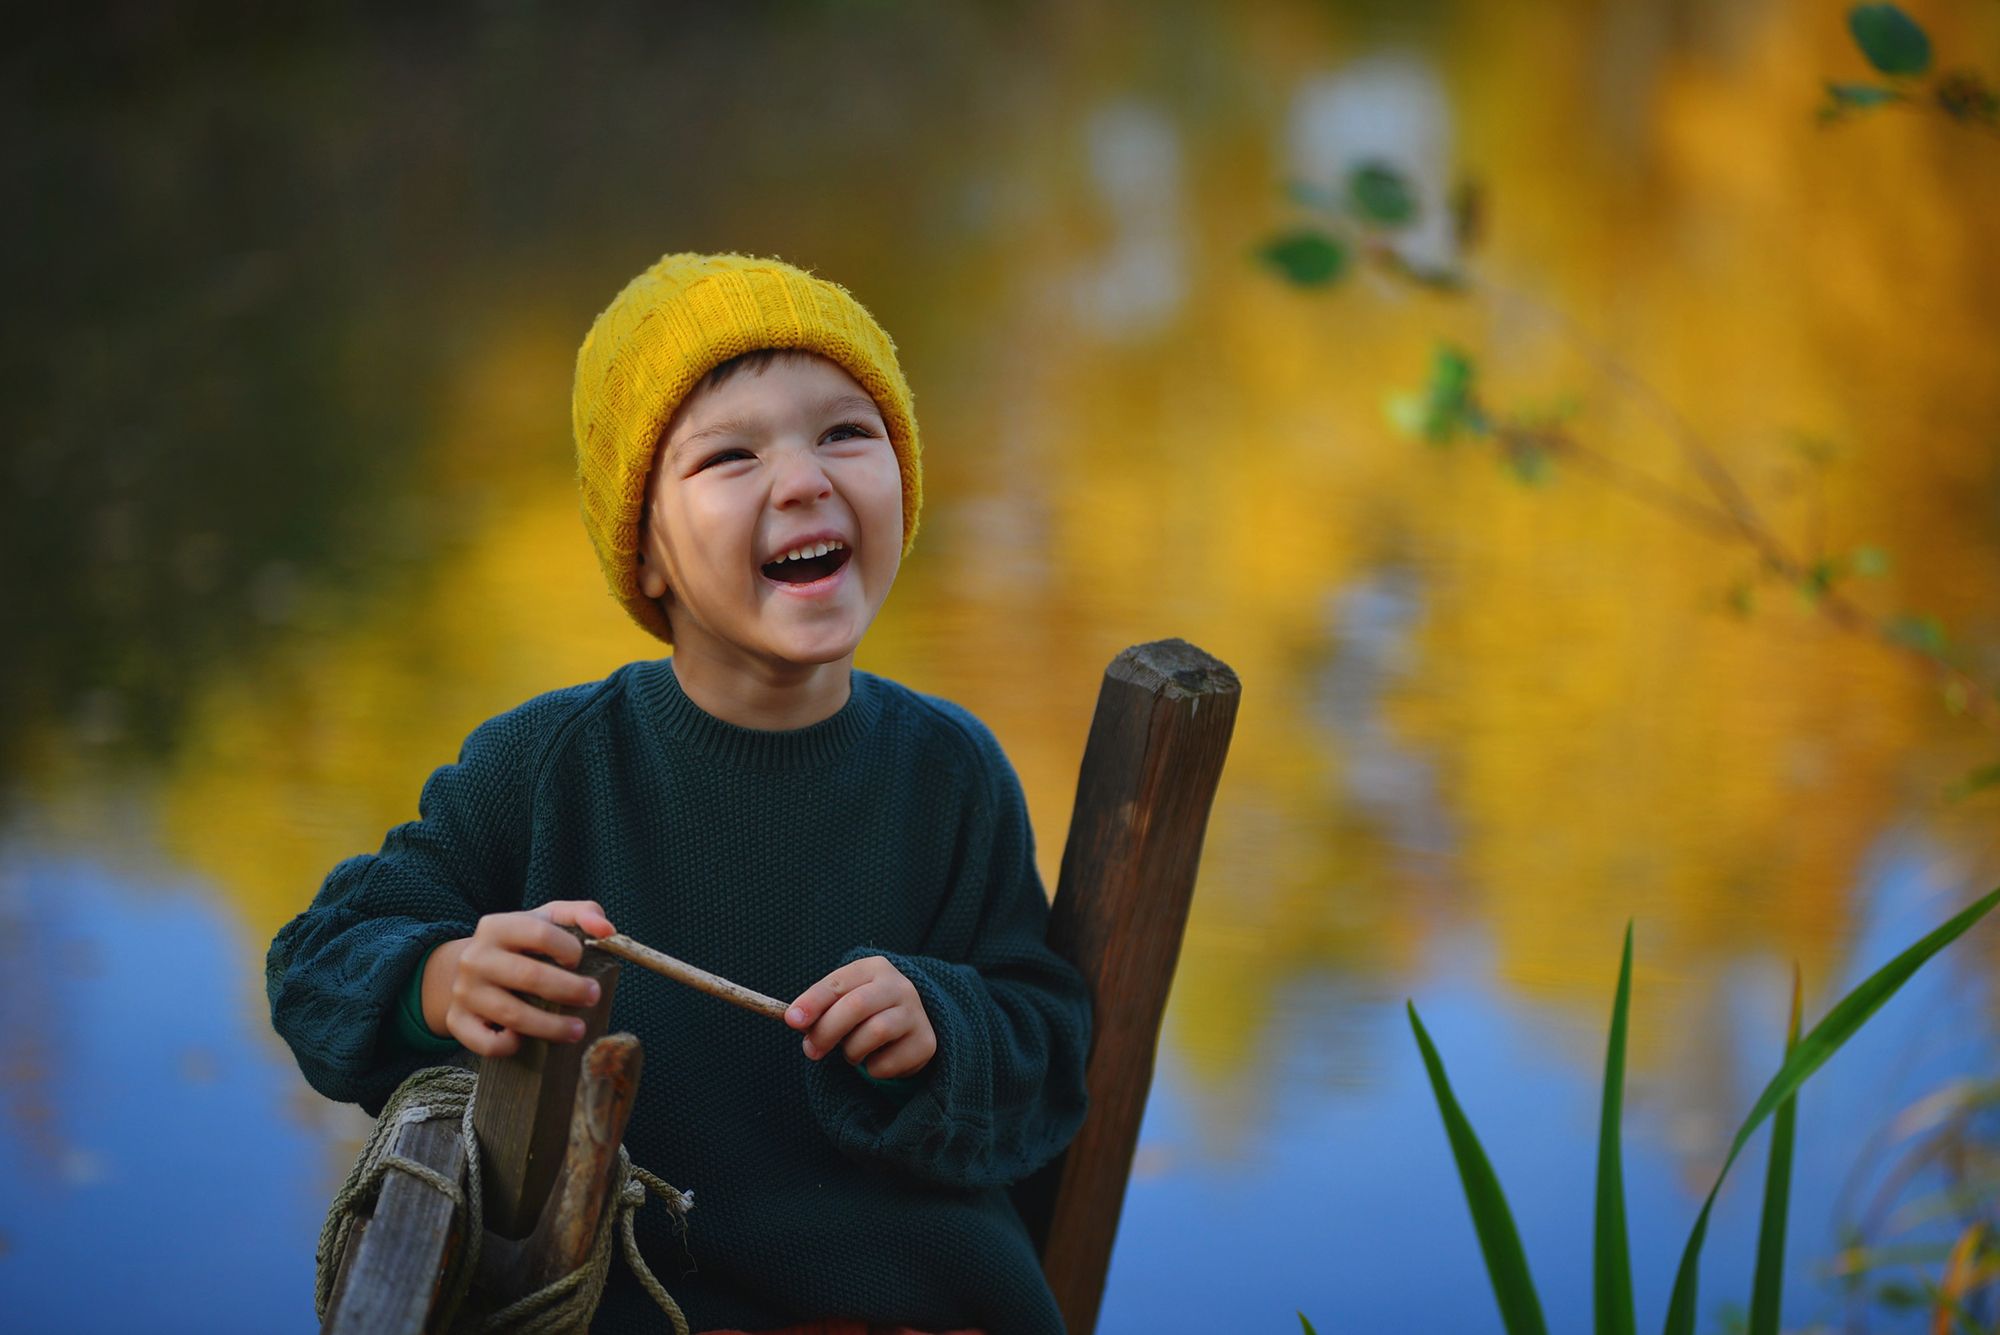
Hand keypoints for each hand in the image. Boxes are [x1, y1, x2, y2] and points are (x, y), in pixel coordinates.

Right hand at [425, 900, 614, 1057]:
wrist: (468, 969)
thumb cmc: (521, 944)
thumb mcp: (546, 919)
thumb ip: (581, 914)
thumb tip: (607, 931)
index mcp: (497, 926)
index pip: (540, 933)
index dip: (568, 948)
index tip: (580, 960)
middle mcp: (475, 957)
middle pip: (528, 976)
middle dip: (569, 989)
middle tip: (593, 997)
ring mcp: (464, 992)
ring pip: (511, 1014)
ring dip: (551, 1026)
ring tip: (578, 1030)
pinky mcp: (459, 1022)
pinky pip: (486, 1043)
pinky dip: (509, 1046)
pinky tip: (526, 1041)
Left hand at [786, 955, 936, 1078]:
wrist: (910, 1025)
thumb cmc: (865, 1011)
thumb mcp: (843, 1001)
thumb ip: (820, 1008)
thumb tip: (794, 1019)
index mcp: (875, 968)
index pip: (839, 982)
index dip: (813, 1002)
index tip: (791, 1020)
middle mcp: (900, 986)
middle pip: (857, 1005)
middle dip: (827, 1031)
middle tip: (811, 1051)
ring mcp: (916, 1013)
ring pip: (875, 1032)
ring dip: (852, 1051)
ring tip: (852, 1053)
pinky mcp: (925, 1042)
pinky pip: (888, 1063)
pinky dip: (872, 1068)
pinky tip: (875, 1059)